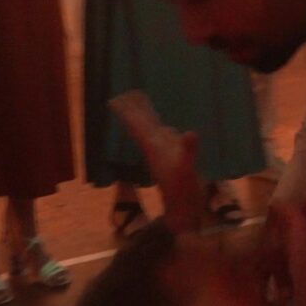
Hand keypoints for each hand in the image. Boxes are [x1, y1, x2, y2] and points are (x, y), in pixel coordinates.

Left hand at [109, 92, 204, 231]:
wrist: (185, 210)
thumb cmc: (184, 191)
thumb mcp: (187, 171)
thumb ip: (188, 152)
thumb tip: (189, 133)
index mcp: (154, 149)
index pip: (138, 127)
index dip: (129, 114)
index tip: (115, 100)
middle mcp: (157, 150)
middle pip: (142, 126)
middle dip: (136, 111)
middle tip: (126, 94)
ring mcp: (166, 155)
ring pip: (153, 132)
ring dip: (148, 117)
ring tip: (142, 103)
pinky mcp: (176, 160)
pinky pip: (167, 140)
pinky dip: (164, 130)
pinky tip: (165, 127)